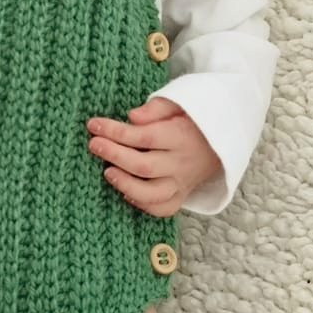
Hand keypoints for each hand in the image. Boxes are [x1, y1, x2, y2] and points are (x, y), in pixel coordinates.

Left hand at [87, 97, 221, 216]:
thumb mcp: (180, 104)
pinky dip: (141, 204)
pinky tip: (124, 191)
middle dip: (114, 155)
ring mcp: (181, 184)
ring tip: (106, 171)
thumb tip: (132, 116)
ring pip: (151, 194)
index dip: (116, 131)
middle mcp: (181, 164)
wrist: (219, 144)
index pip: (144, 137)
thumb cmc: (192, 121)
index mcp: (181, 137)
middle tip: (93, 144)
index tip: (94, 124)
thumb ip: (157, 108)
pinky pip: (161, 208)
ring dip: (125, 184)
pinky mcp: (180, 197)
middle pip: (143, 166)